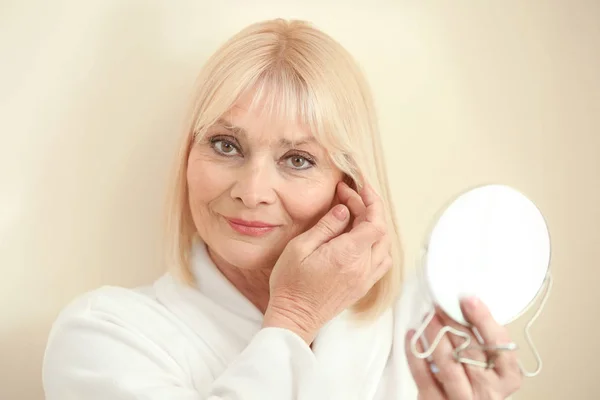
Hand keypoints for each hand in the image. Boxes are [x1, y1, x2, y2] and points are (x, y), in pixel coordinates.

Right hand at [263, 181, 391, 343]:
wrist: (294, 318)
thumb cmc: (291, 284)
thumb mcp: (300, 248)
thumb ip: (326, 226)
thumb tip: (344, 210)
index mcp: (348, 255)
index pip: (374, 221)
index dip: (369, 200)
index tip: (356, 187)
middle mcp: (363, 267)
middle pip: (381, 230)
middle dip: (368, 208)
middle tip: (347, 197)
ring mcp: (365, 279)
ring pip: (384, 245)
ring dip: (374, 225)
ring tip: (354, 214)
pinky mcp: (363, 286)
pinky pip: (381, 261)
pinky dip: (377, 244)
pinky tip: (360, 238)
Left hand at [405, 299, 522, 399]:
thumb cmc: (477, 382)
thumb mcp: (491, 364)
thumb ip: (483, 342)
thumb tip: (464, 307)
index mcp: (507, 377)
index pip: (499, 344)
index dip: (483, 319)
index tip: (468, 299)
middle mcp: (488, 391)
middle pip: (471, 350)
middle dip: (453, 323)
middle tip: (440, 305)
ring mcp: (462, 398)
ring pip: (447, 362)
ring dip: (435, 335)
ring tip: (428, 317)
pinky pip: (423, 376)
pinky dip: (415, 352)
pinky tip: (413, 335)